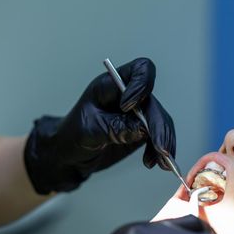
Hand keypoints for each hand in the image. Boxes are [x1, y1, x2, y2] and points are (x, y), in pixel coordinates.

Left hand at [24, 58, 175, 194]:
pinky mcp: (143, 131)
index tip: (128, 107)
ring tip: (162, 162)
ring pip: (161, 122)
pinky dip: (161, 151)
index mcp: (111, 85)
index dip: (141, 85)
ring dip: (164, 142)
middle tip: (160, 148)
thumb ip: (114, 128)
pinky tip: (156, 163)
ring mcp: (138, 114)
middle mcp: (128, 95)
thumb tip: (142, 129)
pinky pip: (159, 137)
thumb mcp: (88, 131)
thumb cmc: (72, 136)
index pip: (139, 70)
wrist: (69, 155)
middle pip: (153, 103)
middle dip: (158, 126)